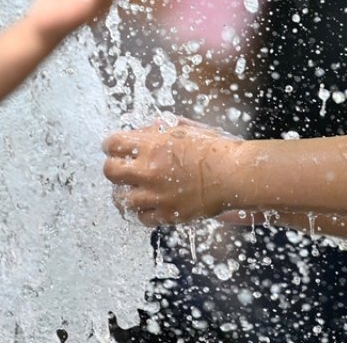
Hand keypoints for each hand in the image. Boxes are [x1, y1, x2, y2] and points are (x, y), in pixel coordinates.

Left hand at [102, 118, 243, 225]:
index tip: (114, 147)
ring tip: (131, 189)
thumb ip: (160, 128)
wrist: (235, 174)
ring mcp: (156, 195)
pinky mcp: (167, 214)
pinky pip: (141, 218)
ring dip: (124, 192)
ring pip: (121, 199)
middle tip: (121, 167)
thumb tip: (144, 130)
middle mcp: (149, 170)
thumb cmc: (216, 148)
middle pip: (110, 171)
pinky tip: (149, 204)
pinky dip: (142, 211)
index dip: (111, 144)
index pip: (113, 144)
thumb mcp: (187, 128)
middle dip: (114, 167)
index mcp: (152, 145)